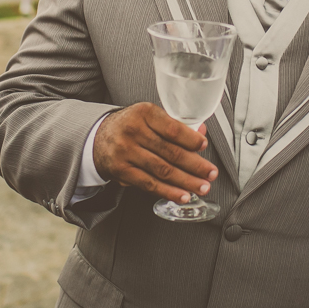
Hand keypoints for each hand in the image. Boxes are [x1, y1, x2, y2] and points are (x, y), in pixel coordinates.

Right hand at [93, 103, 217, 203]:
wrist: (98, 137)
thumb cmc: (130, 125)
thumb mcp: (149, 117)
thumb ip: (174, 124)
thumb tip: (200, 132)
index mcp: (144, 113)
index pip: (172, 128)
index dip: (190, 139)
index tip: (204, 146)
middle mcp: (133, 131)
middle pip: (170, 152)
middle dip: (195, 165)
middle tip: (210, 173)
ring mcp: (126, 152)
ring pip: (162, 170)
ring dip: (186, 181)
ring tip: (201, 187)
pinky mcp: (121, 171)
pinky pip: (149, 184)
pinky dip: (168, 191)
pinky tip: (182, 194)